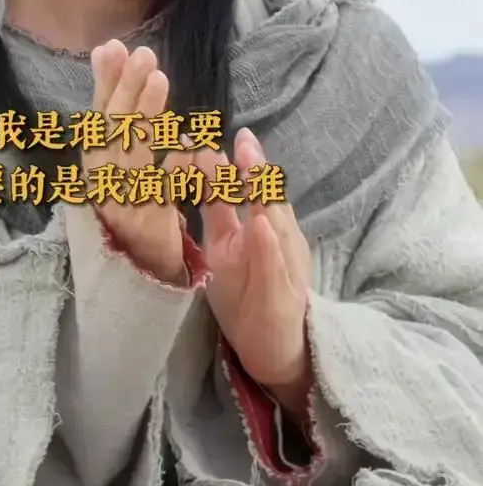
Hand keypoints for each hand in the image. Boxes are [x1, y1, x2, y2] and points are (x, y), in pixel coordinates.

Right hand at [85, 41, 187, 284]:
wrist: (141, 263)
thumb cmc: (129, 194)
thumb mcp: (115, 148)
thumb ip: (112, 101)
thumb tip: (105, 49)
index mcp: (94, 162)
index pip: (98, 117)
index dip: (106, 84)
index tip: (115, 49)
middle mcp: (103, 182)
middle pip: (114, 134)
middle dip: (128, 92)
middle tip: (145, 56)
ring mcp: (126, 204)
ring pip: (135, 157)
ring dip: (147, 119)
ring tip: (159, 81)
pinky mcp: (151, 225)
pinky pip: (164, 192)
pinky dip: (174, 166)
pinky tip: (187, 142)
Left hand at [196, 127, 311, 411]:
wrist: (275, 348)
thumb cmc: (249, 295)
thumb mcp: (225, 247)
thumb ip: (218, 209)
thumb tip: (200, 164)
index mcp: (258, 227)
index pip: (243, 189)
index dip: (228, 164)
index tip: (204, 136)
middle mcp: (277, 239)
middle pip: (266, 198)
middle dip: (254, 168)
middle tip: (242, 137)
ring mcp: (285, 264)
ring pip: (276, 224)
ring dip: (263, 194)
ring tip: (251, 164)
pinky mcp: (284, 292)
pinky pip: (276, 266)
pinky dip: (269, 245)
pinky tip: (260, 225)